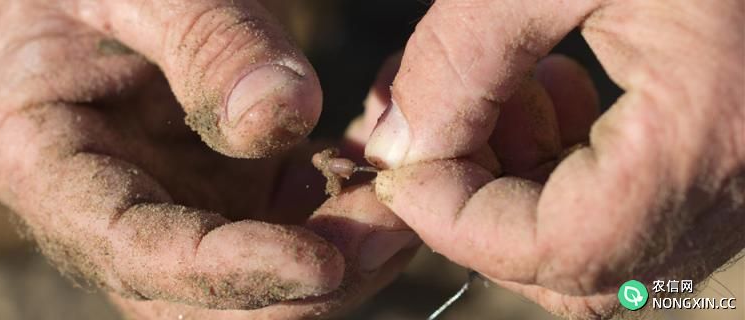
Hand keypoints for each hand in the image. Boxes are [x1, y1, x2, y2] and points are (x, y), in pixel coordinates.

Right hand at [0, 0, 417, 317]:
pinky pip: (280, 231)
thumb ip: (206, 42)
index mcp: (44, 160)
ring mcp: (166, 205)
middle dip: (298, 285)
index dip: (228, 273)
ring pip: (248, 280)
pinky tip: (376, 182)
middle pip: (197, 295)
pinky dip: (336, 221)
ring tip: (399, 211)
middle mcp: (103, 207)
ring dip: (331, 259)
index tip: (323, 264)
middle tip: (391, 234)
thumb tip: (282, 121)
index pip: (134, 248)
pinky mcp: (217, 193)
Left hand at [366, 0, 743, 317]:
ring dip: (517, 187)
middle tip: (444, 122)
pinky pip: (630, 212)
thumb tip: (395, 147)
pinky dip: (563, 172)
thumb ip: (462, 56)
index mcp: (706, 141)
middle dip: (479, 205)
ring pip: (596, 250)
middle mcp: (738, 190)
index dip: (452, 220)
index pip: (556, 249)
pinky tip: (555, 88)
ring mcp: (738, 187)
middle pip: (570, 267)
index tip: (396, 162)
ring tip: (507, 91)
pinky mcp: (725, 165)